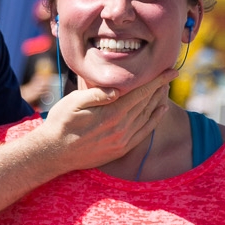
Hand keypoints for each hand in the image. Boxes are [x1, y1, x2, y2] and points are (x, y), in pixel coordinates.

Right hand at [38, 72, 175, 170]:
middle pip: (148, 103)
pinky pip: (144, 132)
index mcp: (112, 113)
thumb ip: (96, 94)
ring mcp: (123, 140)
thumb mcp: (73, 102)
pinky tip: (160, 110)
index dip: (157, 81)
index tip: (170, 70)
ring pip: (148, 116)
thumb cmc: (61, 123)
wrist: (54, 153)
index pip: (141, 93)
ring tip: (166, 88)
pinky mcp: (121, 149)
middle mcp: (121, 128)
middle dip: (161, 88)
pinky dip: (155, 120)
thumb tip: (117, 88)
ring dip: (159, 101)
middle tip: (171, 74)